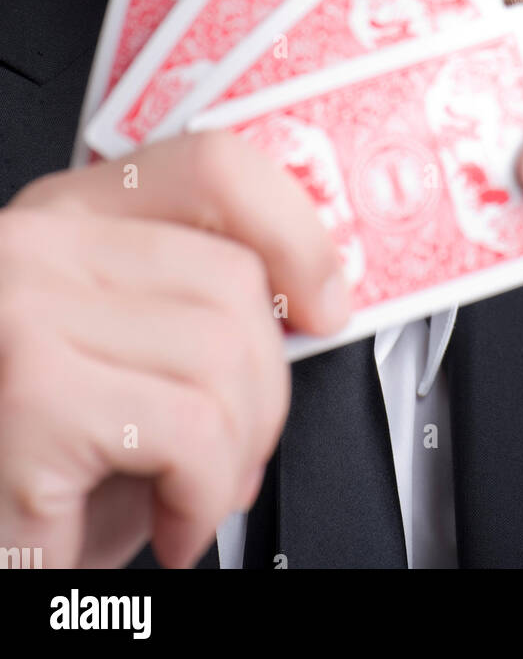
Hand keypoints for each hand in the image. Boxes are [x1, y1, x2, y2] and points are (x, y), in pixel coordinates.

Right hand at [0, 131, 349, 568]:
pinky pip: (193, 433)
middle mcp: (37, 244)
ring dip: (235, 455)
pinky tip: (170, 524)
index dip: (295, 231)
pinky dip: (205, 499)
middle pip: (234, 278)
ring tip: (192, 496)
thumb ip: (184, 305)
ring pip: (225, 356)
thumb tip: (307, 301)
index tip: (324, 302)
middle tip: (235, 453)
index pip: (211, 166)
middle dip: (266, 389)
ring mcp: (27, 308)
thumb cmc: (32, 469)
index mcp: (67, 216)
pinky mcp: (33, 391)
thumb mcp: (114, 358)